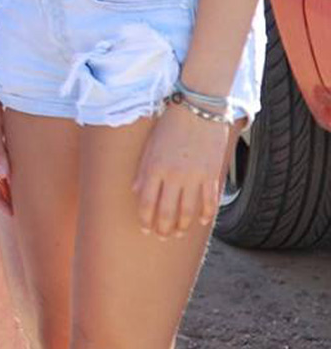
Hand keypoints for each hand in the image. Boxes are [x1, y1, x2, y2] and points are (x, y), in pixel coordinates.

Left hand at [135, 98, 233, 238]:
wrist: (197, 110)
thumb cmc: (169, 127)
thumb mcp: (149, 147)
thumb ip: (143, 171)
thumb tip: (137, 193)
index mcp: (153, 168)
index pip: (147, 202)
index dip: (146, 219)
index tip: (145, 230)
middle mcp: (173, 176)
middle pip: (166, 211)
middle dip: (162, 229)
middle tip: (161, 237)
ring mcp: (194, 177)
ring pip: (187, 211)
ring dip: (182, 225)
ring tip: (177, 233)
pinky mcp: (211, 175)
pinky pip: (209, 201)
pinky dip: (205, 214)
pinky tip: (201, 221)